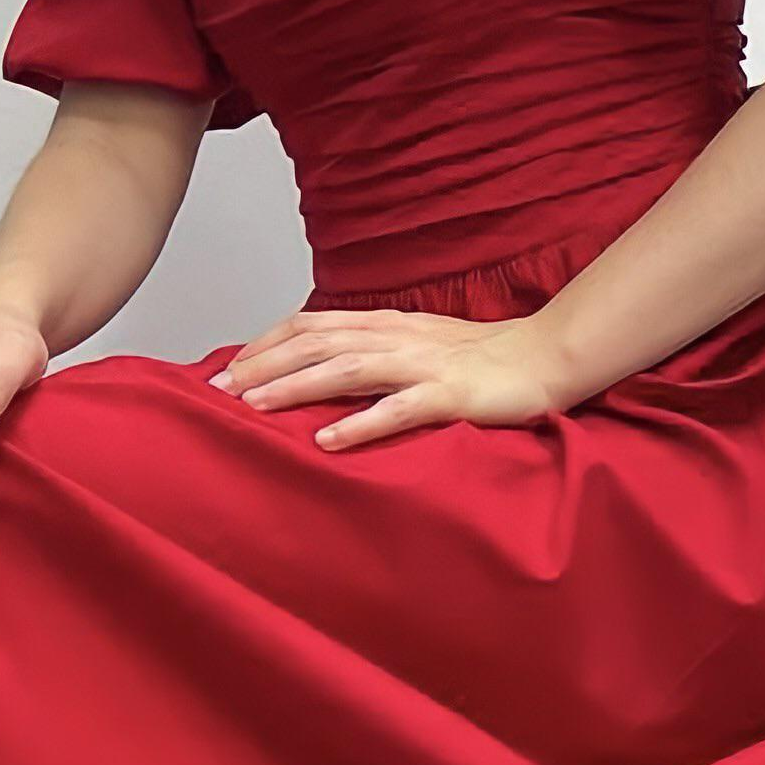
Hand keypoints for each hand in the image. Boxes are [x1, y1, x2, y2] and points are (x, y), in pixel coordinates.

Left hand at [208, 308, 567, 451]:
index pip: (311, 324)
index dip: (266, 343)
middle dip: (264, 365)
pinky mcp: (449, 395)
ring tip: (254, 407)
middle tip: (219, 391)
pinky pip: (398, 409)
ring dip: (295, 387)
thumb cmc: (480, 359)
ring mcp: (422, 365)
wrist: (545, 357)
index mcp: (386, 324)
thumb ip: (372, 351)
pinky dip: (360, 423)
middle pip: (316, 343)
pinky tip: (327, 440)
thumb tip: (322, 367)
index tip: (227, 367)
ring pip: (346, 369)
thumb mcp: (416, 346)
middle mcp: (396, 338)